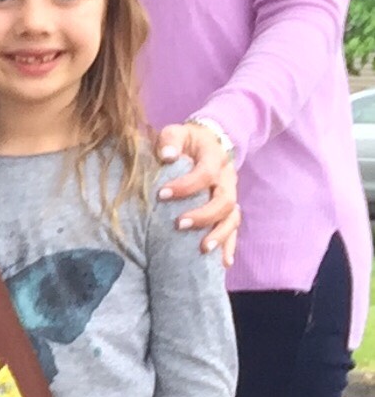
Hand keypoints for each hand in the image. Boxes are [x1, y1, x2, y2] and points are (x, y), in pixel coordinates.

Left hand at [157, 121, 239, 261]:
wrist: (209, 142)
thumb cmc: (186, 141)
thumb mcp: (177, 133)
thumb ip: (170, 140)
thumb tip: (165, 155)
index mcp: (215, 159)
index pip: (205, 173)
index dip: (186, 186)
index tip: (162, 195)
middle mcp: (227, 179)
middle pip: (225, 201)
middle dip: (203, 215)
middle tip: (179, 225)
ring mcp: (230, 195)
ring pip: (232, 218)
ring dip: (220, 234)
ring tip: (203, 249)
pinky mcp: (229, 209)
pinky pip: (233, 229)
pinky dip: (229, 245)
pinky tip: (222, 263)